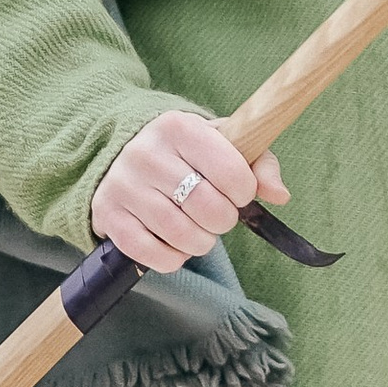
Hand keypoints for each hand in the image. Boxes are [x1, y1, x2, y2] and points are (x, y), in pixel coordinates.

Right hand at [91, 108, 290, 271]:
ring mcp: (123, 186)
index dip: (243, 191)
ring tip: (198, 230)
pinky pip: (153, 255)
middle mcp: (146, 153)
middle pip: (208, 208)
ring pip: (181, 235)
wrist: (121, 154)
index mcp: (178, 127)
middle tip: (218, 215)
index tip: (237, 191)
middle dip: (224, 220)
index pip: (231, 172)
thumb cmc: (185, 153)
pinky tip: (174, 243)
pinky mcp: (108, 216)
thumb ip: (259, 163)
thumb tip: (279, 194)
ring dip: (201, 242)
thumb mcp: (222, 144)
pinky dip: (173, 258)